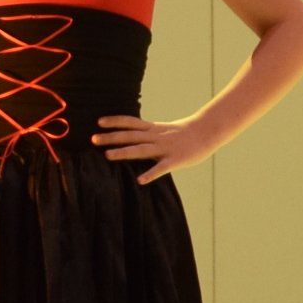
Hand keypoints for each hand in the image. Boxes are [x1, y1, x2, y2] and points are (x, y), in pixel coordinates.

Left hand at [92, 112, 219, 182]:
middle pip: (130, 136)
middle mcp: (157, 137)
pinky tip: (140, 180)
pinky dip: (151, 174)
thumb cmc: (187, 133)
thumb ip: (150, 133)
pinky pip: (161, 168)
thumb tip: (134, 136)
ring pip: (141, 150)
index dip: (115, 121)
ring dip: (124, 152)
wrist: (209, 132)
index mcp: (154, 129)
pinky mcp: (175, 160)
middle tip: (93, 139)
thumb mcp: (166, 129)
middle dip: (111, 138)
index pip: (131, 122)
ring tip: (107, 156)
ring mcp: (165, 148)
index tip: (99, 122)